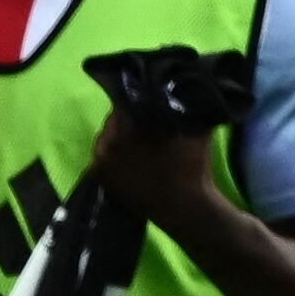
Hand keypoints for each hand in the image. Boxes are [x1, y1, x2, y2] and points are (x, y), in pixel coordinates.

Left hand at [88, 101, 222, 229]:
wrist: (183, 204)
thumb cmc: (192, 164)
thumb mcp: (194, 127)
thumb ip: (182, 107)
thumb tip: (178, 91)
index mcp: (131, 124)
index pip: (125, 102)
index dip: (137, 101)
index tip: (147, 104)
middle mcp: (110, 138)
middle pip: (114, 120)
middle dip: (126, 120)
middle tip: (142, 125)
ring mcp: (101, 158)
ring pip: (106, 137)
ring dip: (117, 137)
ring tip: (135, 143)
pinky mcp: (99, 175)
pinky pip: (101, 156)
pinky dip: (110, 155)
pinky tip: (125, 157)